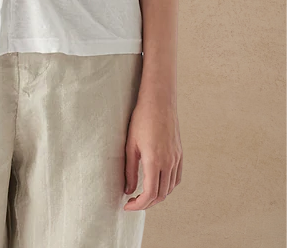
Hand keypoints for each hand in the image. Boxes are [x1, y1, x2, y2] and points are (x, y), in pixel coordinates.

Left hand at [123, 93, 182, 210]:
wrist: (159, 101)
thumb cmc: (141, 119)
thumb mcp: (130, 145)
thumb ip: (129, 170)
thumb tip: (128, 190)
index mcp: (154, 161)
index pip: (149, 194)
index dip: (138, 205)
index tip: (127, 206)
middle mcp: (168, 162)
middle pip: (161, 195)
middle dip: (146, 203)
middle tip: (133, 201)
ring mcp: (176, 158)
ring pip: (170, 188)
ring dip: (157, 196)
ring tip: (143, 194)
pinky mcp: (180, 153)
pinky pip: (176, 178)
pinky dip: (168, 186)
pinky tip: (158, 183)